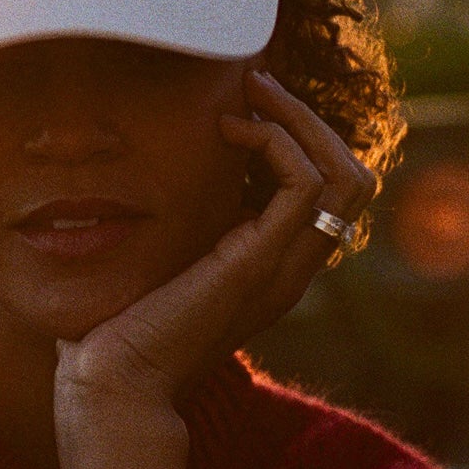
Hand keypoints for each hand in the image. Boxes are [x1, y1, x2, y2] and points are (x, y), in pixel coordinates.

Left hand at [55, 68, 375, 434]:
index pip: (335, 194)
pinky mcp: (257, 265)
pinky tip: (228, 132)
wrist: (114, 384)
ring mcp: (282, 270)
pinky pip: (304, 187)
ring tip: (249, 96)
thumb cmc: (122, 327)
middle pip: (355, 177)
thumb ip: (186, 224)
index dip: (307, 138)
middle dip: (311, 119)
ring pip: (346, 176)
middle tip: (256, 84)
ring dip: (300, 120)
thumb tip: (162, 170)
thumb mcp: (166, 260)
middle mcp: (292, 268)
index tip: (250, 104)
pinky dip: (277, 143)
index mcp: (277, 267)